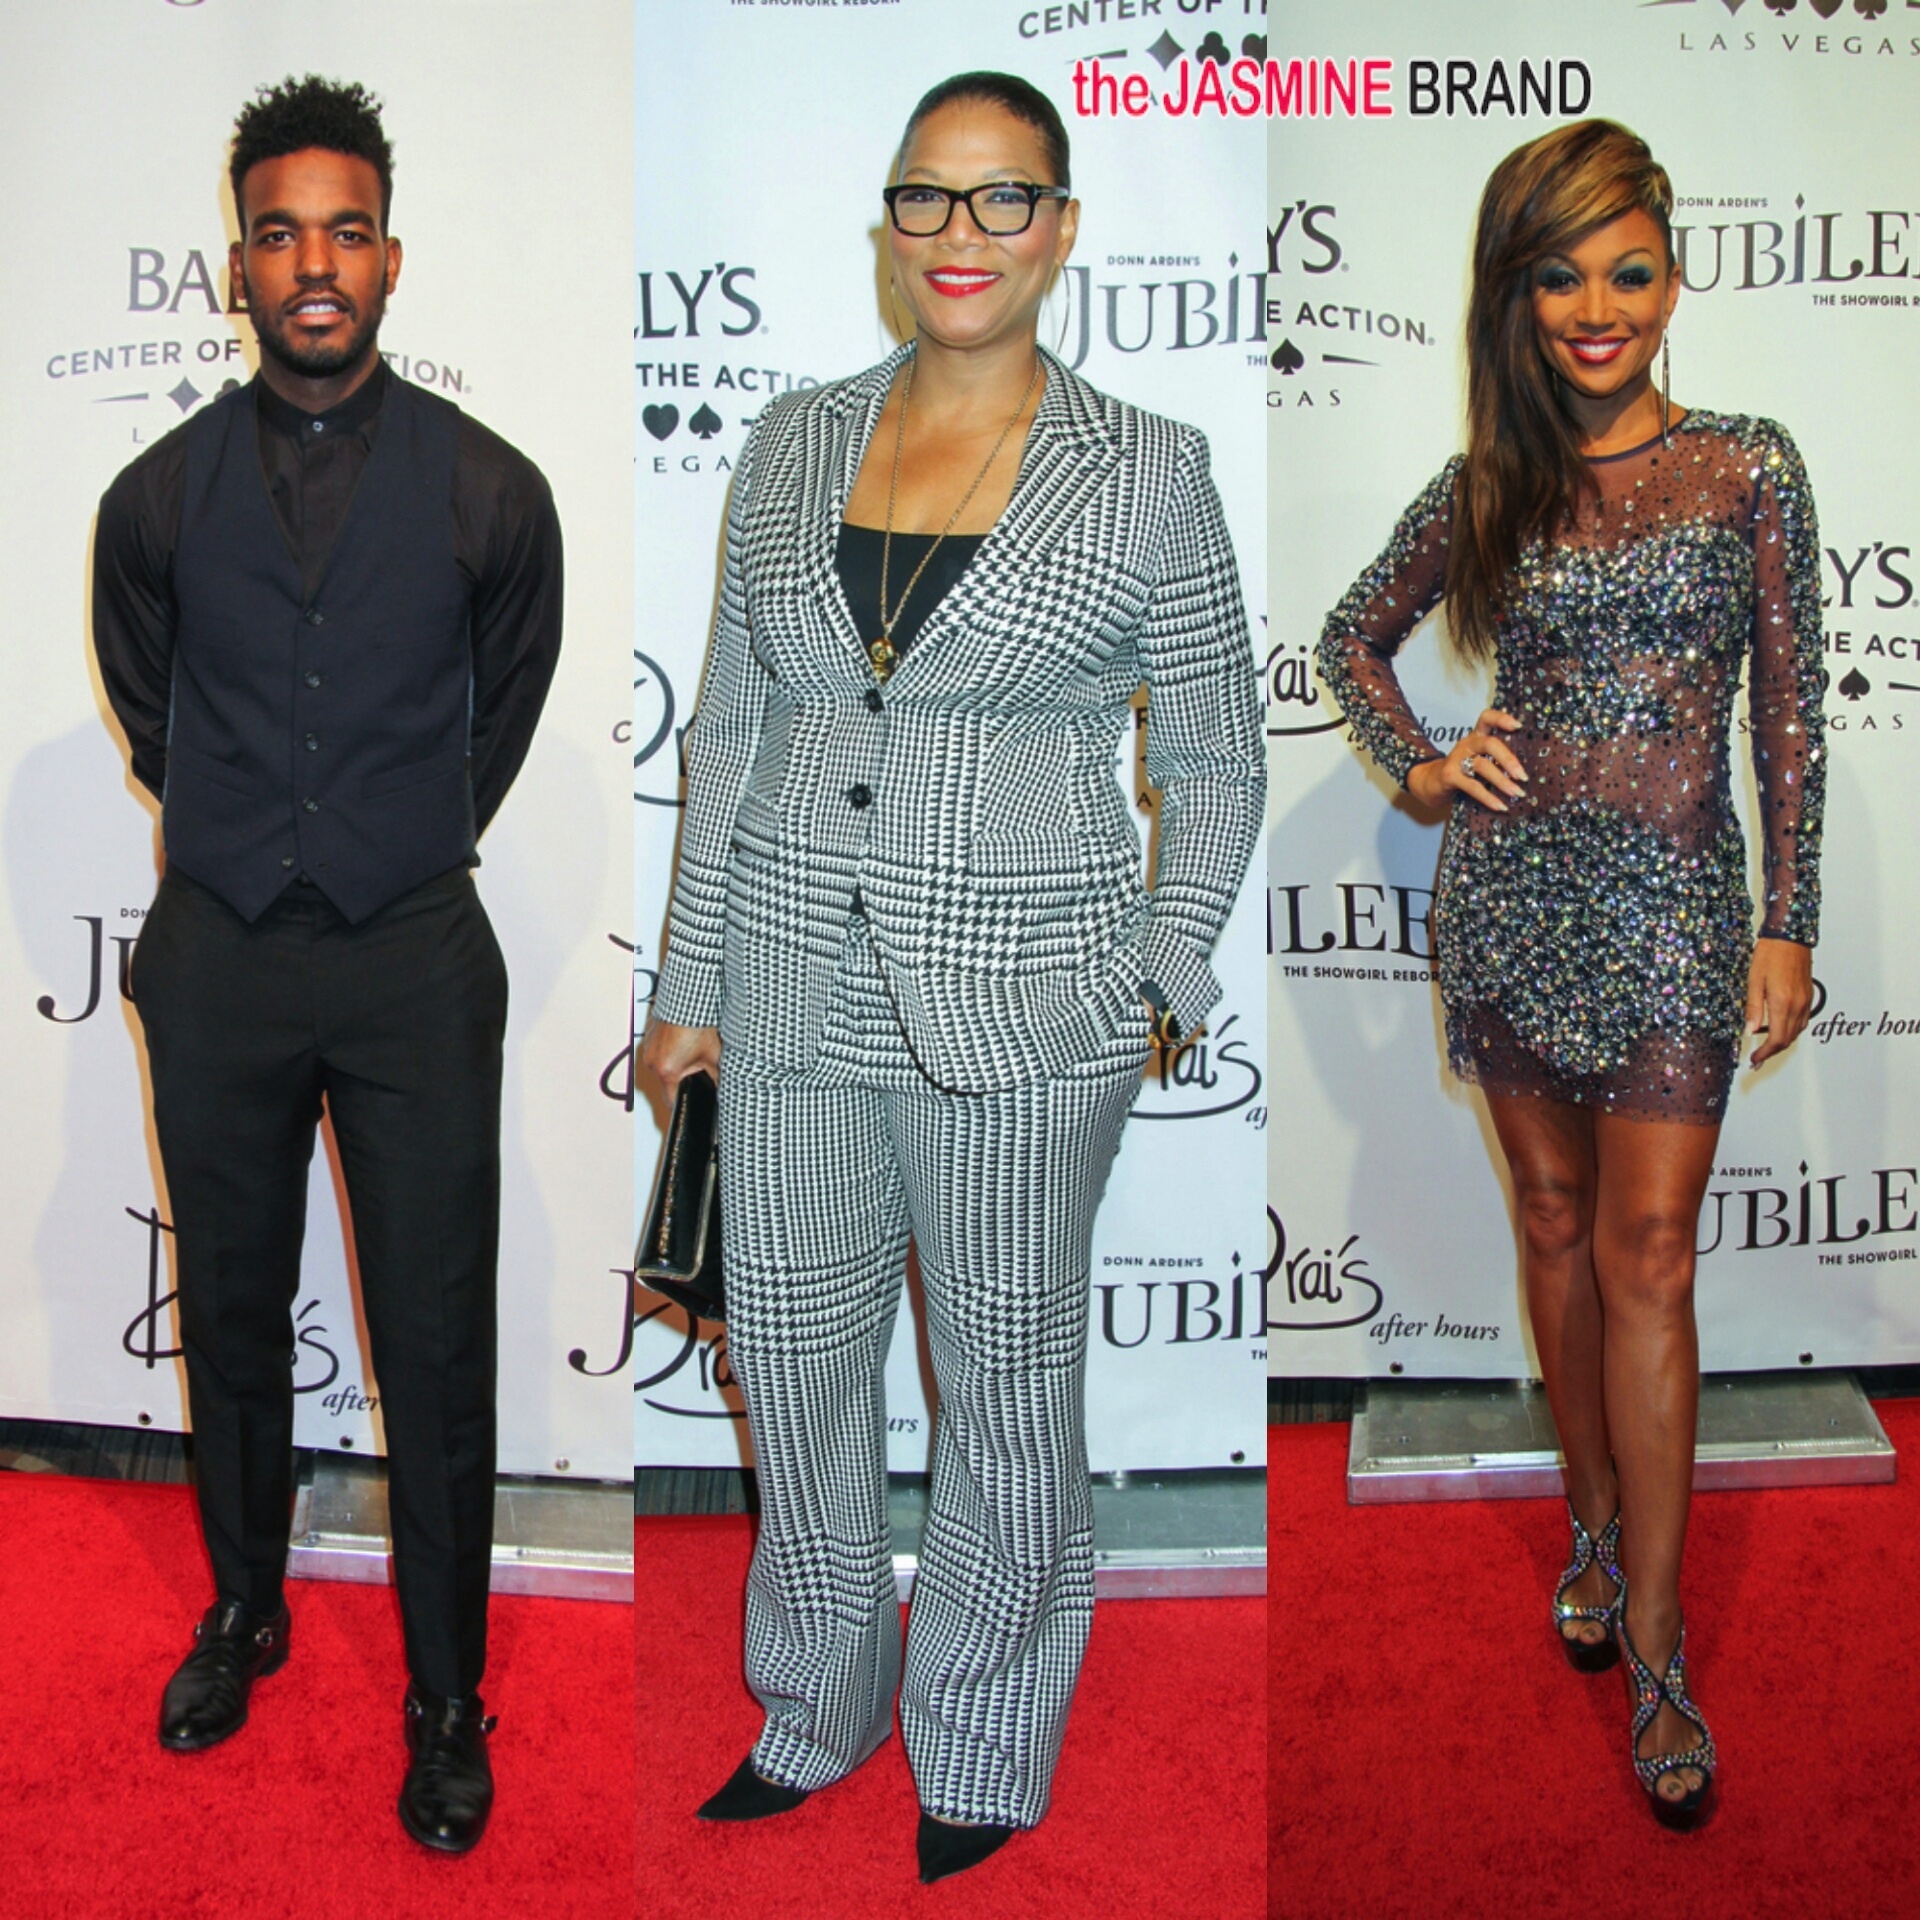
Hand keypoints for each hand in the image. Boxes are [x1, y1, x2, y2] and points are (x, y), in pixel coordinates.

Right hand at [639, 1019, 720, 1100]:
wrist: (689, 1000)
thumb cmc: (698, 1024)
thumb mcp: (713, 1056)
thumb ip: (717, 1078)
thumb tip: (722, 1090)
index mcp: (667, 1070)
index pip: (671, 1102)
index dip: (682, 1106)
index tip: (688, 1108)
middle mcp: (652, 1061)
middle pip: (666, 1082)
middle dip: (682, 1078)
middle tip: (697, 1067)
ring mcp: (648, 1047)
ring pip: (662, 1065)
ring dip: (675, 1062)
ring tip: (690, 1050)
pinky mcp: (648, 1035)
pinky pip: (657, 1050)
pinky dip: (668, 1049)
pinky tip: (682, 1039)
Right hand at [1406, 709, 1526, 811]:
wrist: (1429, 783)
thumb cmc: (1461, 772)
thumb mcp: (1477, 760)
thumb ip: (1495, 760)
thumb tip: (1524, 775)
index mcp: (1475, 737)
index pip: (1487, 718)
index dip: (1502, 719)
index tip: (1518, 726)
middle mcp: (1466, 744)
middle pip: (1490, 743)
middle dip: (1508, 760)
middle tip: (1523, 776)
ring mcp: (1456, 759)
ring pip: (1482, 765)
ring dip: (1502, 781)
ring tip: (1516, 793)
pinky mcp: (1449, 776)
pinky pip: (1472, 786)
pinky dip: (1488, 797)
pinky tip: (1500, 806)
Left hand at [1746, 940, 1812, 1068]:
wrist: (1790, 937)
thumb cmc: (1770, 955)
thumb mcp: (1754, 981)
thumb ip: (1753, 1008)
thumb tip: (1750, 1031)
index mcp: (1783, 1003)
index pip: (1777, 1039)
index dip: (1765, 1054)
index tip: (1755, 1060)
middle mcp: (1798, 1005)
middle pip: (1788, 1039)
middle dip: (1772, 1052)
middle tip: (1758, 1059)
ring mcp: (1805, 1001)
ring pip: (1797, 1031)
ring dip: (1782, 1042)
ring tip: (1766, 1047)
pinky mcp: (1808, 996)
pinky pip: (1802, 1020)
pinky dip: (1791, 1030)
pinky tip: (1780, 1028)